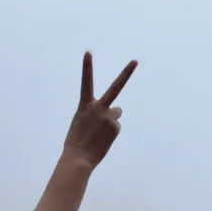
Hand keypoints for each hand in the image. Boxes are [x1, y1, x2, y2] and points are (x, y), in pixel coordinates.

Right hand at [62, 52, 137, 170]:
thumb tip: (118, 111)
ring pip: (116, 114)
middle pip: (115, 87)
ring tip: (99, 134)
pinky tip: (102, 140)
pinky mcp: (115, 127)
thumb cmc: (76, 141)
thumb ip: (96, 112)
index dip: (87, 66)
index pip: (85, 82)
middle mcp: (98, 107)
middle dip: (126, 73)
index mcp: (84, 105)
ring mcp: (108, 117)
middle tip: (135, 61)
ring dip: (111, 121)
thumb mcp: (81, 122)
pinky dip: (111, 133)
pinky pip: (116, 127)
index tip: (88, 52)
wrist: (78, 158)